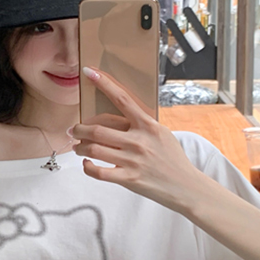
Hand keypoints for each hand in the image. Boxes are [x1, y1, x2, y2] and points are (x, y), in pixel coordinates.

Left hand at [71, 67, 203, 212]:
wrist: (185, 186)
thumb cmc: (172, 159)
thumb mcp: (162, 134)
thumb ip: (142, 125)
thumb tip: (120, 117)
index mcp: (147, 125)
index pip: (122, 99)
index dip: (104, 84)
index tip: (89, 73)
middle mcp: (138, 140)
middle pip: (98, 129)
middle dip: (79, 129)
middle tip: (73, 131)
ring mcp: (132, 160)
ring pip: (94, 149)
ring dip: (79, 147)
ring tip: (77, 147)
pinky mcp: (128, 179)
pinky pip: (98, 172)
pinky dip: (87, 167)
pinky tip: (87, 163)